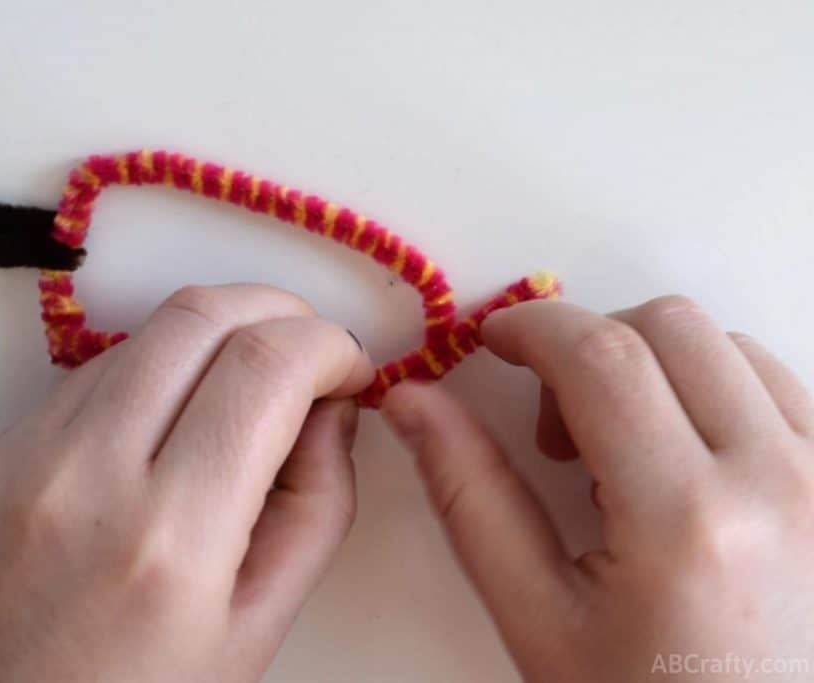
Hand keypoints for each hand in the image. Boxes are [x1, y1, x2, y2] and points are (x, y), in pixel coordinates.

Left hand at [0, 284, 371, 682]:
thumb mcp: (253, 632)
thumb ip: (315, 509)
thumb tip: (328, 408)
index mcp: (169, 541)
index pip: (267, 365)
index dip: (328, 344)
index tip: (343, 367)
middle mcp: (79, 482)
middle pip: (197, 314)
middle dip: (273, 312)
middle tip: (299, 353)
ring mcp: (7, 465)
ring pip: (134, 346)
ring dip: (200, 356)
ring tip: (217, 419)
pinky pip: (70, 395)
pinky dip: (131, 399)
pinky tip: (140, 457)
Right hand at [383, 296, 813, 681]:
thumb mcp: (539, 618)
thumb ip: (470, 495)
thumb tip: (415, 402)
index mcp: (686, 520)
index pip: (599, 357)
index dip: (532, 327)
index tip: (496, 341)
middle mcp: (778, 482)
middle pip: (668, 325)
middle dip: (588, 347)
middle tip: (559, 427)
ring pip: (727, 344)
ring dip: (654, 368)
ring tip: (626, 455)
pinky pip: (778, 384)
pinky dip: (712, 392)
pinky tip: (684, 460)